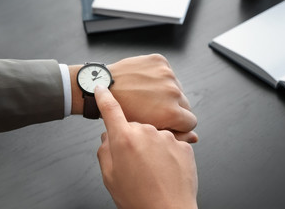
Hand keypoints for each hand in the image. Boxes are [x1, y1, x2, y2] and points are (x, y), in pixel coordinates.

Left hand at [70, 54, 197, 142]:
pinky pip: (168, 72)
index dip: (178, 124)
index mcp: (171, 113)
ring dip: (167, 92)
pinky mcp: (160, 61)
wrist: (103, 87)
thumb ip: (174, 136)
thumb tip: (195, 138)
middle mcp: (173, 92)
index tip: (167, 121)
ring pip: (177, 88)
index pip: (191, 121)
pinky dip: (160, 77)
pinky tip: (146, 83)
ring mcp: (167, 74)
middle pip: (185, 104)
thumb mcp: (148, 131)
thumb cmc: (122, 113)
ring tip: (148, 95)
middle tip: (155, 108)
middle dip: (173, 108)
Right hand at [95, 86, 197, 208]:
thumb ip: (105, 151)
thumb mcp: (110, 177)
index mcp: (124, 139)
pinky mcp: (183, 144)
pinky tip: (166, 170)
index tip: (101, 88)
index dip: (104, 97)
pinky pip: (171, 143)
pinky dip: (167, 153)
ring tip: (152, 170)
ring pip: (154, 135)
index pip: (110, 110)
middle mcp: (146, 132)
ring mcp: (167, 137)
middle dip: (133, 139)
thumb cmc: (137, 198)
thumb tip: (107, 137)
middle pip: (135, 127)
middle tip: (134, 162)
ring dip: (152, 147)